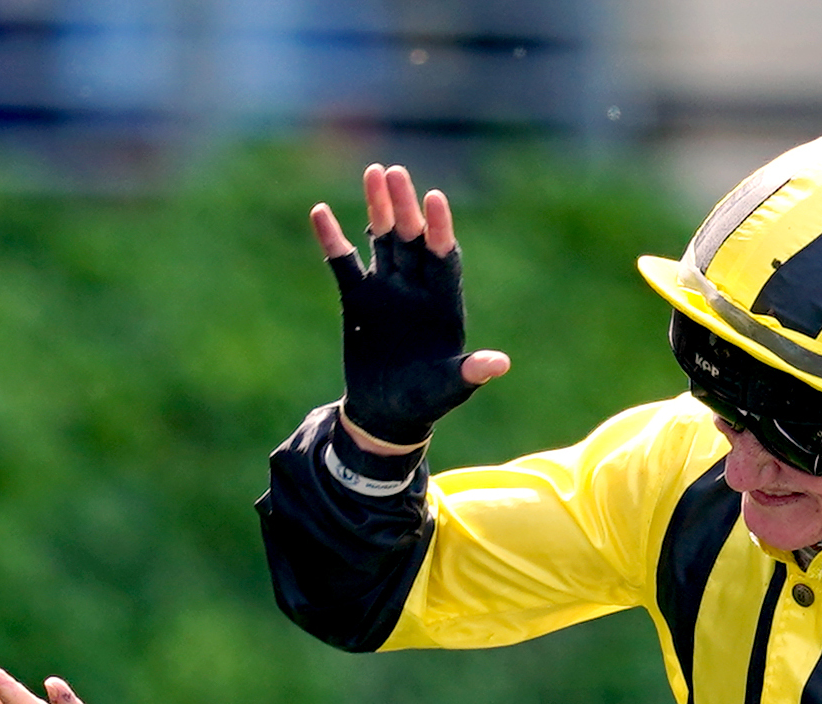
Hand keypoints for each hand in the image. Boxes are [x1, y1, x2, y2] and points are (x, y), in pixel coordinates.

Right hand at [307, 164, 511, 453]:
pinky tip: (321, 211)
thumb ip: (471, 372)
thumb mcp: (450, 388)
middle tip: (395, 172)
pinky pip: (342, 264)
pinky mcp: (357, 298)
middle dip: (405, 207)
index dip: (441, 229)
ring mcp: (386, 289)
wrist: (388, 413)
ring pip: (382, 240)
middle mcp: (416, 288)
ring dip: (378, 208)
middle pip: (412, 238)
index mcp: (443, 302)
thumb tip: (500, 364)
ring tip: (373, 172)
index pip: (444, 258)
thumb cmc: (426, 400)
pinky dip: (332, 240)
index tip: (435, 199)